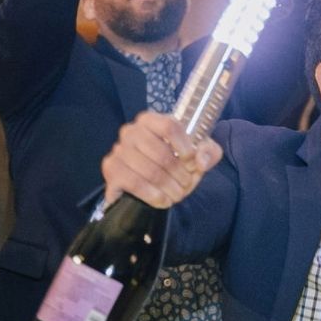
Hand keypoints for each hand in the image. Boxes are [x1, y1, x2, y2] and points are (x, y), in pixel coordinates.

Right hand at [101, 110, 221, 207]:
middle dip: (179, 174)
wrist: (150, 183)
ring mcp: (119, 150)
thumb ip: (208, 152)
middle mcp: (131, 131)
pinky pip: (135, 183)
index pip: (169, 126)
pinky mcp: (111, 169)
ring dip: (169, 187)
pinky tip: (162, 200)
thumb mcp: (197, 153)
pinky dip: (153, 195)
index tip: (193, 163)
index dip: (185, 147)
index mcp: (150, 120)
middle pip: (162, 153)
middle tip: (186, 184)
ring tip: (177, 194)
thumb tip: (200, 161)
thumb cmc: (174, 161)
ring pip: (150, 171)